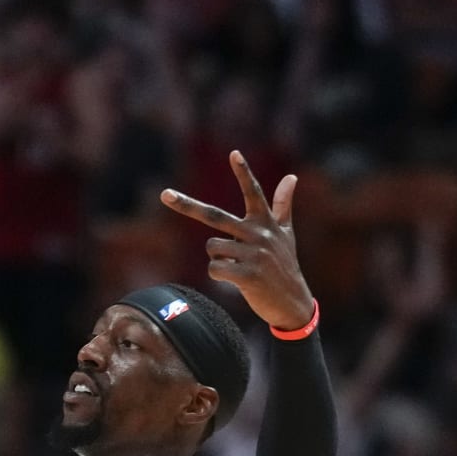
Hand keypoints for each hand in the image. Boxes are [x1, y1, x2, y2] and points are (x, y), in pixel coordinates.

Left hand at [160, 150, 313, 331]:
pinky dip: (218, 275)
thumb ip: (283, 204)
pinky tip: (235, 279)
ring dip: (218, 258)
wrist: (292, 302)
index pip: (253, 192)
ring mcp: (253, 254)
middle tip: (164, 194)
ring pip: (212, 248)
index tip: (234, 153)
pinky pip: (214, 269)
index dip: (243, 173)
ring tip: (238, 266)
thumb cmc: (285, 265)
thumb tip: (292, 176)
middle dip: (187, 205)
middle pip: (215, 216)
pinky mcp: (247, 275)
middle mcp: (258, 234)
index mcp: (265, 222)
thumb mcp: (286, 233)